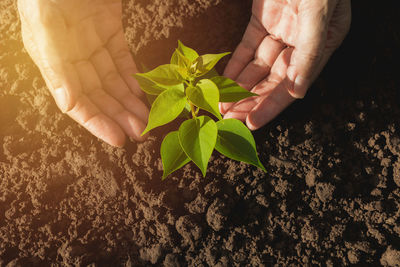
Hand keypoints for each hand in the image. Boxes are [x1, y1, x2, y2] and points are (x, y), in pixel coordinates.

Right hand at [18, 0, 148, 146]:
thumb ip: (56, 67)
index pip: (77, 101)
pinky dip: (132, 76)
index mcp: (53, 59)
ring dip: (130, 101)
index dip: (98, 122)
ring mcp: (90, 41)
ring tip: (147, 119)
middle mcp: (71, 55)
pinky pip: (121, 58)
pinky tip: (143, 92)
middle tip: (142, 134)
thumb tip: (70, 105)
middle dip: (120, 115)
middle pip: (99, 94)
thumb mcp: (45, 27)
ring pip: (113, 80)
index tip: (119, 139)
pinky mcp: (107, 27)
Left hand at [221, 0, 350, 129]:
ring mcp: (281, 33)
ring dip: (239, 86)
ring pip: (257, 68)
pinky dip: (234, 63)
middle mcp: (301, 45)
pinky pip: (247, 48)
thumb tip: (298, 91)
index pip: (293, 86)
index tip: (250, 123)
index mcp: (321, 47)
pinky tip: (222, 79)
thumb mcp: (319, 14)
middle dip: (250, 100)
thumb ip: (310, 53)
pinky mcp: (263, 21)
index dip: (272, 106)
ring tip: (221, 104)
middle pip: (272, 81)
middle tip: (228, 117)